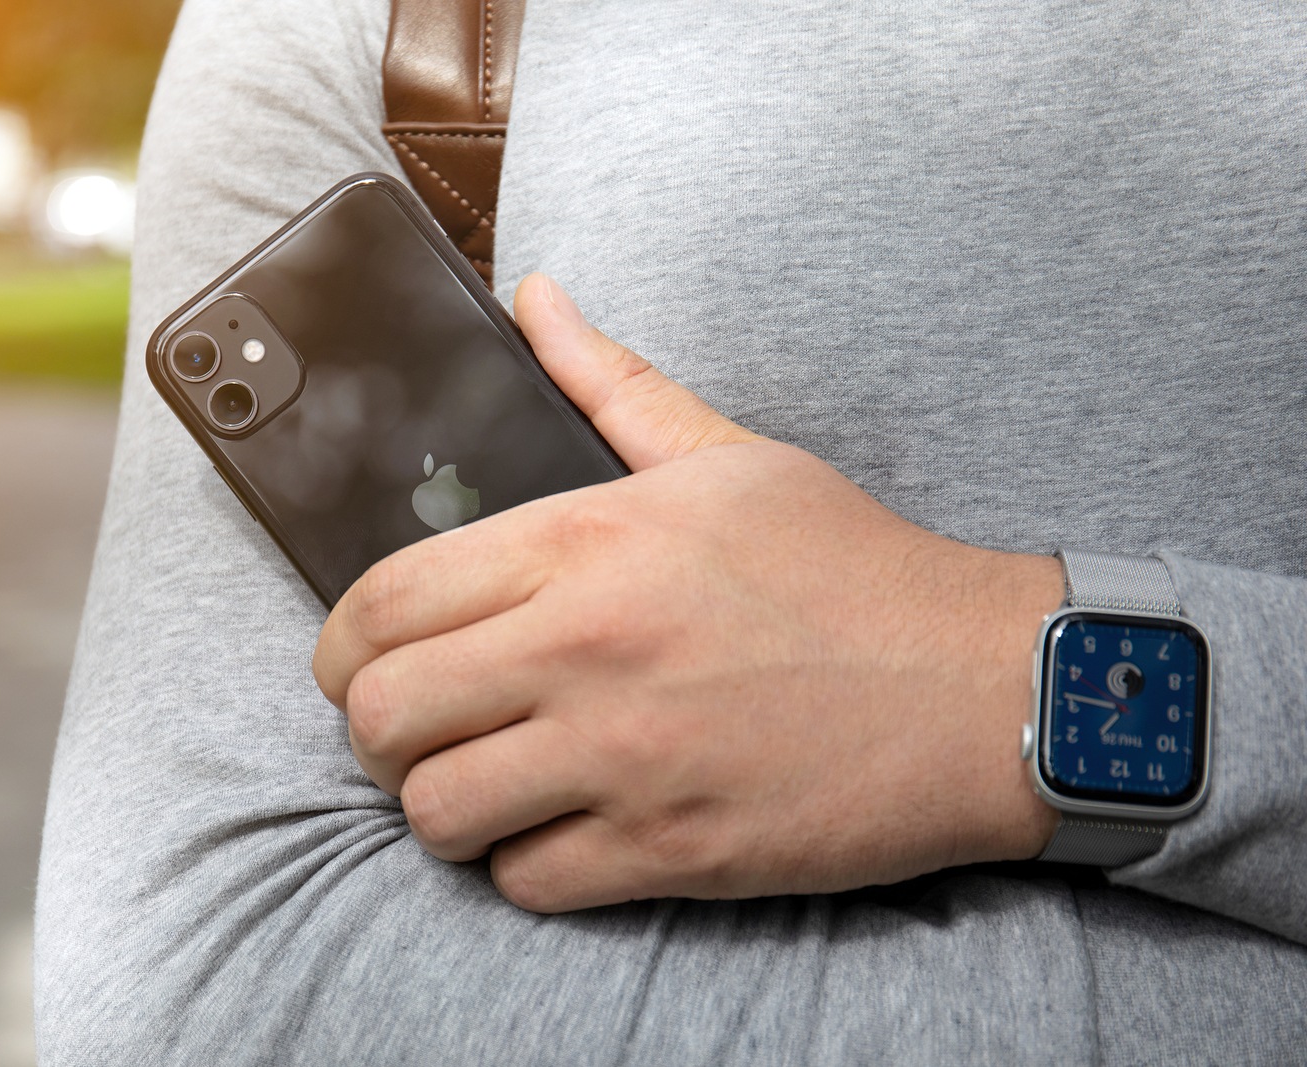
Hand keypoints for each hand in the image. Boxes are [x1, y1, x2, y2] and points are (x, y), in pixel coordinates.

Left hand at [313, 274, 1061, 912]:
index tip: (355, 662)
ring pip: (437, 811)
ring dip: (441, 806)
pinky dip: (525, 865)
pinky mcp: (670, 847)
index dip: (339, 645)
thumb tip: (534, 300)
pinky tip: (562, 830)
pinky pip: (526, 880)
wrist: (978, 686)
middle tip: (415, 730)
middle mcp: (586, 647)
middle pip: (380, 714)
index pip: (381, 600)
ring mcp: (625, 755)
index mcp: (584, 542)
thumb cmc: (851, 568)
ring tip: (482, 786)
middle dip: (374, 732)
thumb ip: (605, 382)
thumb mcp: (725, 454)